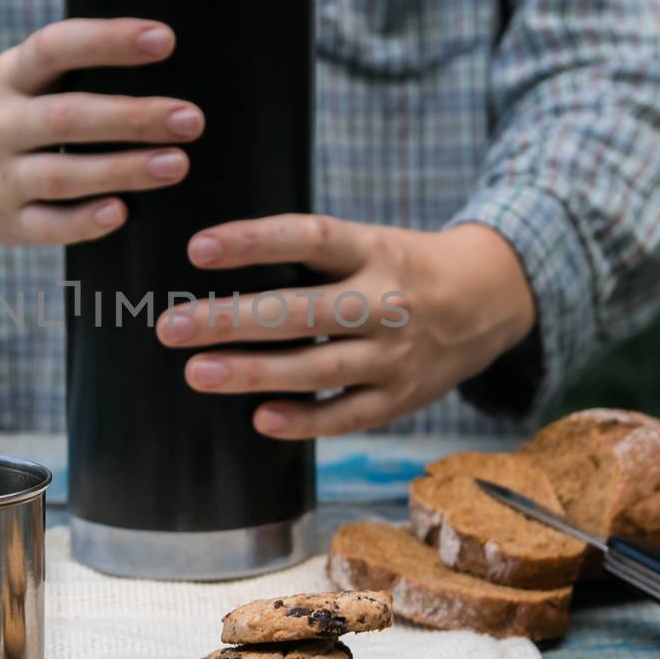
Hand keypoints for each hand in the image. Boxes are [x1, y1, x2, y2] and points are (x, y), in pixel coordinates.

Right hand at [0, 18, 202, 243]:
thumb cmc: (19, 113)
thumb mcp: (30, 79)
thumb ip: (81, 68)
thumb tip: (173, 56)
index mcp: (12, 76)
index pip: (55, 47)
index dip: (108, 41)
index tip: (165, 40)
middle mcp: (1, 124)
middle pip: (66, 117)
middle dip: (131, 117)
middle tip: (190, 119)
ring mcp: (1, 176)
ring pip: (62, 175)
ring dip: (121, 170)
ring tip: (176, 164)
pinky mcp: (10, 223)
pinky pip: (48, 226)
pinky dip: (85, 222)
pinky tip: (123, 213)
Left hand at [154, 218, 536, 437]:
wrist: (489, 301)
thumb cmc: (400, 267)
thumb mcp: (368, 241)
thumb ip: (309, 253)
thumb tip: (212, 261)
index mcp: (374, 250)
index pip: (310, 238)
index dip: (253, 241)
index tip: (197, 250)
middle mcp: (387, 301)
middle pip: (302, 311)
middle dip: (232, 320)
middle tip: (170, 326)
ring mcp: (396, 354)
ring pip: (319, 368)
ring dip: (254, 372)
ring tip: (197, 373)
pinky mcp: (402, 398)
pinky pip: (348, 415)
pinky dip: (304, 420)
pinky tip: (259, 419)